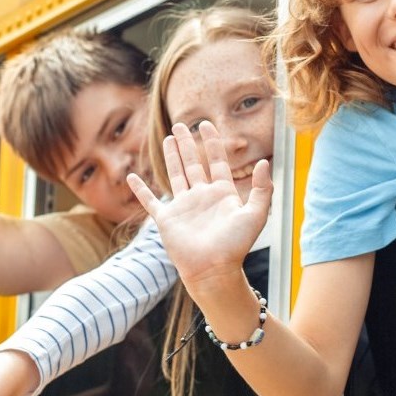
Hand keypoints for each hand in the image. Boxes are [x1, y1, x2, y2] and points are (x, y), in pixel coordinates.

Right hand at [126, 122, 271, 289]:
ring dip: (171, 157)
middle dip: (188, 143)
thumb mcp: (255, 214)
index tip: (207, 125)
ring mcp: (183, 207)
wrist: (213, 270)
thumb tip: (264, 162)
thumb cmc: (235, 246)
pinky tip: (131, 178)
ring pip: (175, 174)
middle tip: (180, 125)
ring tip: (167, 138)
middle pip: (193, 163)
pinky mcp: (166, 219)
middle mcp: (201, 197)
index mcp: (222, 194)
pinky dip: (140, 190)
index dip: (212, 143)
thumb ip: (262, 189)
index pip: (217, 161)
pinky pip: (150, 201)